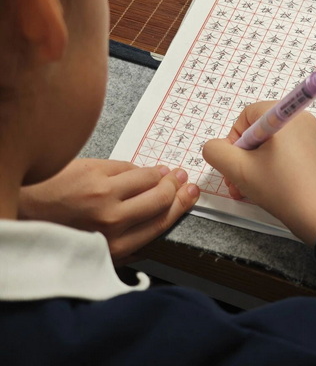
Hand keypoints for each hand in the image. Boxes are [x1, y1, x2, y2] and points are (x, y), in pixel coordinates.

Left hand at [19, 158, 199, 263]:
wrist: (25, 211)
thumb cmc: (59, 233)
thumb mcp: (97, 250)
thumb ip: (128, 239)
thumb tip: (159, 216)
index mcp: (116, 247)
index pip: (162, 221)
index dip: (182, 204)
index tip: (190, 193)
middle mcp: (114, 222)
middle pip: (161, 197)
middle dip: (176, 185)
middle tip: (181, 178)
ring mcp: (104, 194)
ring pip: (149, 177)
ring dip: (160, 172)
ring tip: (165, 171)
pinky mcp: (95, 172)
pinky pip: (128, 165)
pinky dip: (136, 167)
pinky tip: (138, 169)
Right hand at [203, 102, 315, 244]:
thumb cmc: (281, 189)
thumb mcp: (238, 169)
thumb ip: (216, 151)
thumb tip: (215, 147)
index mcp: (285, 114)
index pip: (246, 117)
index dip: (234, 141)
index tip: (234, 165)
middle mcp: (301, 120)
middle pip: (259, 132)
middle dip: (243, 158)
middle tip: (236, 181)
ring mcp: (312, 137)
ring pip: (272, 145)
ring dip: (255, 166)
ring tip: (247, 190)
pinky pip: (288, 153)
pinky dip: (274, 167)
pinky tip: (269, 189)